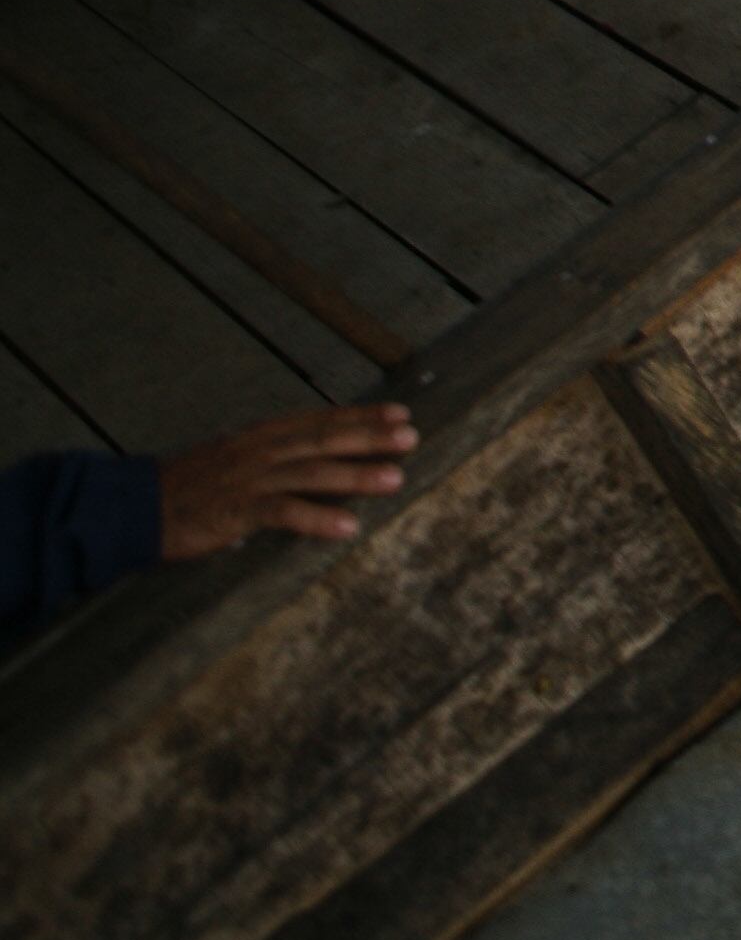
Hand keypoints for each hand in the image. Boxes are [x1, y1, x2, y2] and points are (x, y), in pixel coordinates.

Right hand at [156, 403, 416, 560]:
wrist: (131, 506)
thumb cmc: (184, 486)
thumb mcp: (230, 459)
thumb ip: (268, 458)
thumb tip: (306, 462)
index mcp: (259, 435)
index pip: (318, 420)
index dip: (360, 415)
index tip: (400, 412)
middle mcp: (259, 451)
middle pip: (323, 439)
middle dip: (369, 436)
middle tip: (410, 436)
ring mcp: (248, 479)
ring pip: (311, 472)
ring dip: (355, 475)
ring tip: (395, 478)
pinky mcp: (234, 510)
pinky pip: (283, 512)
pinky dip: (317, 518)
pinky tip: (348, 526)